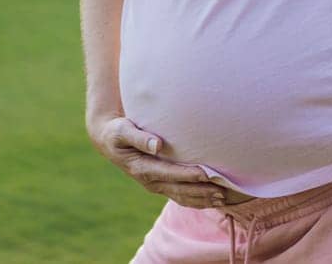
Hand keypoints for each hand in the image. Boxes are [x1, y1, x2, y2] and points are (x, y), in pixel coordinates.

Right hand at [89, 115, 243, 208]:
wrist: (110, 142)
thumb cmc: (118, 132)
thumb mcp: (122, 131)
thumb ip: (139, 137)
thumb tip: (157, 144)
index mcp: (141, 168)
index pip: (169, 174)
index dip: (188, 175)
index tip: (206, 174)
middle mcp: (150, 181)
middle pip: (179, 190)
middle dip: (201, 192)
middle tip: (221, 192)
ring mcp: (156, 185)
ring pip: (181, 197)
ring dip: (202, 199)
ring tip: (222, 198)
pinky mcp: (161, 185)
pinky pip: (180, 196)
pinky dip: (197, 199)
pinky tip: (211, 199)